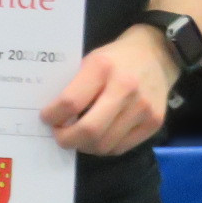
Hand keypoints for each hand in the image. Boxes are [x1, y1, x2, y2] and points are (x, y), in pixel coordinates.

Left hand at [40, 26, 176, 155]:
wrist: (155, 55)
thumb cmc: (114, 59)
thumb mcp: (88, 60)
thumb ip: (72, 85)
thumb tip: (51, 115)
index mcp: (102, 67)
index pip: (70, 102)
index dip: (53, 116)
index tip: (46, 118)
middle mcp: (126, 88)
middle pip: (90, 130)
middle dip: (66, 139)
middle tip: (59, 135)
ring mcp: (143, 108)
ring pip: (105, 144)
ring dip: (84, 146)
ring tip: (76, 137)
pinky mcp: (155, 123)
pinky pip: (121, 147)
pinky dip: (103, 147)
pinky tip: (96, 138)